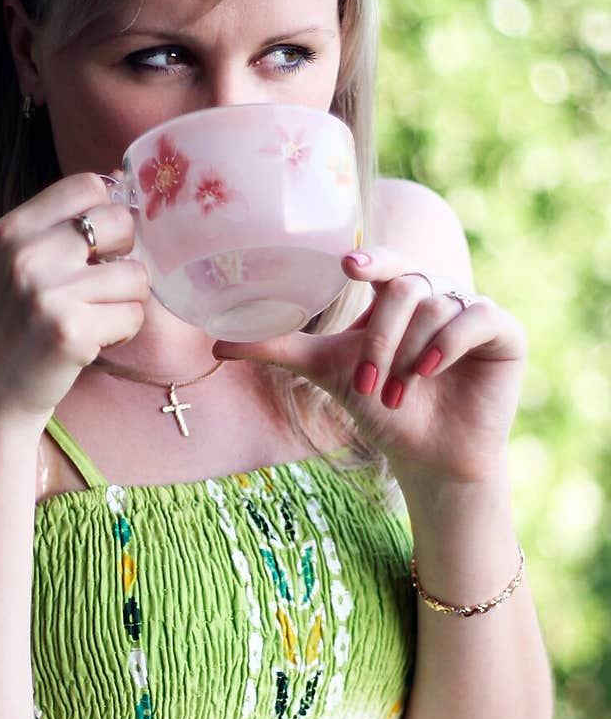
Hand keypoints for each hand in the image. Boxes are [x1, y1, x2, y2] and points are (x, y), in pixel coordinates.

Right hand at [0, 172, 149, 424]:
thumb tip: (121, 181)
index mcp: (12, 230)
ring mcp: (48, 295)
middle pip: (121, 224)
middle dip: (124, 256)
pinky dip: (122, 332)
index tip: (101, 244)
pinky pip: (133, 316)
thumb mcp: (14, 263)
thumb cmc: (9, 326)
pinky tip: (90, 342)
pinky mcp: (71, 333)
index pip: (88, 187)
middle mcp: (27, 255)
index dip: (108, 212)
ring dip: (125, 301)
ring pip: (136, 276)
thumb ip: (57, 228)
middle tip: (99, 286)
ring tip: (91, 318)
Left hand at [212, 248, 527, 487]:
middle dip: (381, 337)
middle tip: (367, 382)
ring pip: (437, 307)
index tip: (348, 266)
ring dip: (409, 356)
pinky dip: (449, 343)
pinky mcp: (506, 333)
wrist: (428, 459)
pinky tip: (429, 373)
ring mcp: (473, 311)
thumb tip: (214, 343)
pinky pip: (478, 317)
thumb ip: (277, 349)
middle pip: (407, 286)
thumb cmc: (382, 411)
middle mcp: (438, 295)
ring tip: (397, 396)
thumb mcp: (326, 373)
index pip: (384, 261)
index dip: (371, 258)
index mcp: (398, 296)